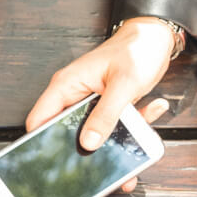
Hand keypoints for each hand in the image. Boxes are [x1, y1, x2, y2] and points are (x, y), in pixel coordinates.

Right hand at [26, 17, 173, 190]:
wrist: (157, 37)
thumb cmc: (137, 49)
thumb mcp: (123, 84)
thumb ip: (106, 114)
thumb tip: (89, 142)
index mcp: (67, 85)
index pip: (40, 119)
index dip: (41, 141)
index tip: (52, 159)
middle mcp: (75, 95)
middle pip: (66, 131)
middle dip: (85, 147)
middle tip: (101, 159)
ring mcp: (91, 103)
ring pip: (93, 133)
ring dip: (115, 138)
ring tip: (134, 139)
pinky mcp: (107, 107)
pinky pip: (113, 126)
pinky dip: (132, 128)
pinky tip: (149, 113)